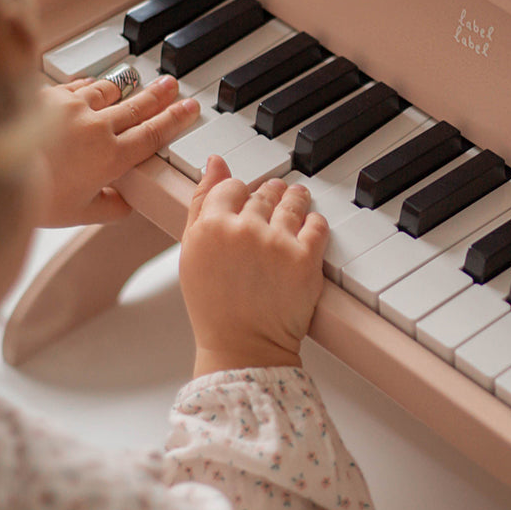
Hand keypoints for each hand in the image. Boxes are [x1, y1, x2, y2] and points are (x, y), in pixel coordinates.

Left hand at [37, 74, 198, 225]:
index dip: (175, 120)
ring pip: (108, 91)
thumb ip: (109, 208)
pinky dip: (88, 86)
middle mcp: (96, 128)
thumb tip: (125, 204)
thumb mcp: (77, 215)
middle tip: (172, 86)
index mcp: (110, 158)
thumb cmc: (31, 197)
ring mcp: (72, 107)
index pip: (154, 134)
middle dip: (159, 96)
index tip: (188, 110)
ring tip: (133, 81)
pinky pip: (77, 86)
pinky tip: (91, 85)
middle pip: (138, 106)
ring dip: (123, 87)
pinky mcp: (47, 95)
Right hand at [180, 157, 328, 375]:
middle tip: (273, 205)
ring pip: (293, 201)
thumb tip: (215, 163)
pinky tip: (308, 232)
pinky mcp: (306, 257)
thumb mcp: (192, 252)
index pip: (231, 186)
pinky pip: (318, 223)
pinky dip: (315, 224)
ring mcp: (277, 242)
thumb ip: (201, 203)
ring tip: (295, 205)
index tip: (245, 203)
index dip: (240, 193)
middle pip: (264, 192)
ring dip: (295, 201)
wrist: (243, 346)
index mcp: (211, 226)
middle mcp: (244, 229)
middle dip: (270, 197)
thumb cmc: (214, 306)